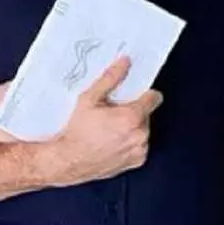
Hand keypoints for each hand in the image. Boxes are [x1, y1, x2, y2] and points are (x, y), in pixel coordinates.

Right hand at [38, 56, 162, 187]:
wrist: (69, 160)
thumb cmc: (77, 131)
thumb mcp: (89, 99)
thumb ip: (110, 78)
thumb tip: (124, 63)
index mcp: (132, 117)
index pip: (154, 98)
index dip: (145, 93)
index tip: (135, 95)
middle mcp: (140, 134)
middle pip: (146, 114)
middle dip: (134, 112)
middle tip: (113, 114)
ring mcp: (139, 149)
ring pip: (143, 130)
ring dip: (132, 128)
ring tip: (111, 129)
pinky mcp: (136, 161)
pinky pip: (140, 146)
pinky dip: (130, 143)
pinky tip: (113, 142)